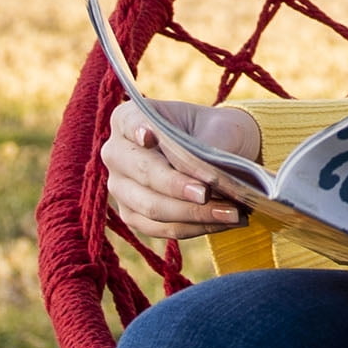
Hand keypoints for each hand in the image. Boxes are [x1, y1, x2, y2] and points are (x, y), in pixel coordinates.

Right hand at [101, 98, 264, 246]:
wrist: (220, 151)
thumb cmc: (214, 132)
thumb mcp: (216, 127)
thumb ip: (202, 148)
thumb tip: (201, 179)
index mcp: (128, 118)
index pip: (130, 123)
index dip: (138, 130)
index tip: (150, 137)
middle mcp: (116, 153)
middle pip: (143, 172)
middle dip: (177, 185)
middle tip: (207, 192)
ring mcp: (121, 188)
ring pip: (153, 207)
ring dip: (194, 213)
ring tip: (231, 212)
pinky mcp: (133, 216)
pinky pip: (162, 228)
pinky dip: (195, 227)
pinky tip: (223, 221)